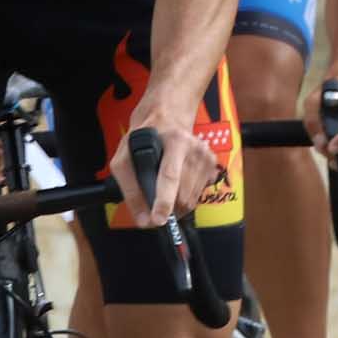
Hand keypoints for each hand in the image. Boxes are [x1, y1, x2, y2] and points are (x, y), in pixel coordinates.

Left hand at [108, 105, 220, 227]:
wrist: (167, 117)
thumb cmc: (144, 137)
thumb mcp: (124, 158)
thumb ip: (130, 190)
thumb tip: (143, 220)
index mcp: (174, 141)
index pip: (170, 176)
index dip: (163, 202)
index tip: (158, 219)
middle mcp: (195, 149)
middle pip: (182, 195)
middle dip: (167, 209)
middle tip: (153, 208)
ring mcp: (206, 157)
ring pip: (191, 200)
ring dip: (175, 205)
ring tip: (163, 191)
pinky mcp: (212, 165)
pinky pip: (198, 196)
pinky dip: (184, 198)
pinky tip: (176, 184)